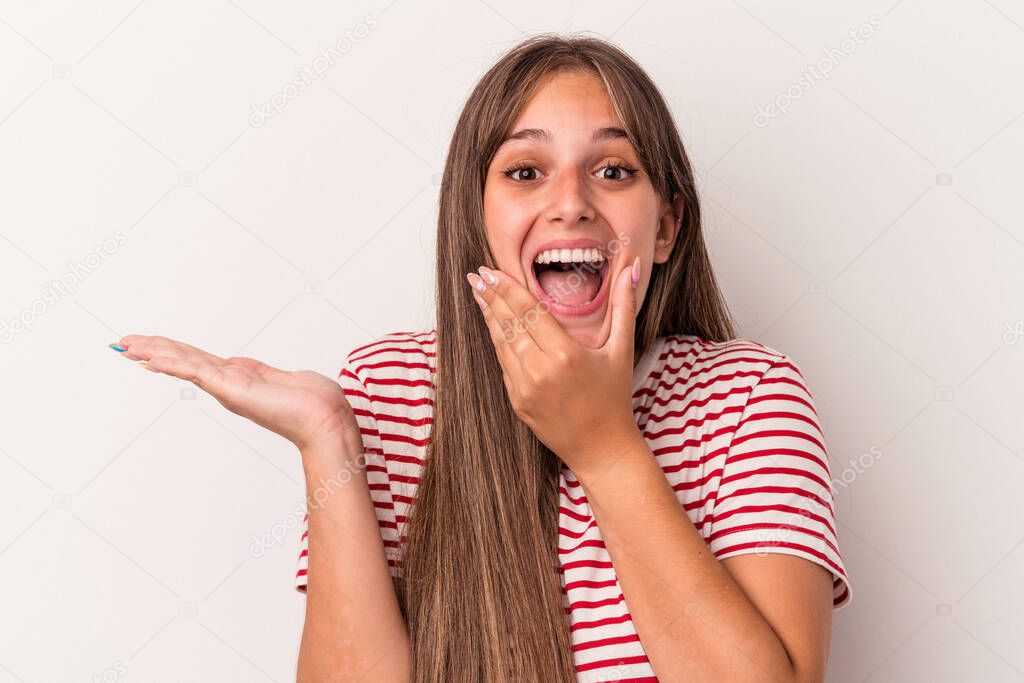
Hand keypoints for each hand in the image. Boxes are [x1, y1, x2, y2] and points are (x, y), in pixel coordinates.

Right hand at [112, 335, 359, 454]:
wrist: (325, 418)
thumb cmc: (313, 402)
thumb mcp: (281, 378)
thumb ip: (263, 374)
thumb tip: (250, 369)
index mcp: (237, 379)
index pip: (196, 360)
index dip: (171, 352)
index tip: (147, 348)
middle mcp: (227, 384)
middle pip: (183, 360)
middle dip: (152, 350)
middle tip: (122, 343)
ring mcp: (227, 387)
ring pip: (183, 363)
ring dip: (154, 353)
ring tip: (126, 346)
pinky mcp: (231, 388)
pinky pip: (196, 371)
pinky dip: (173, 363)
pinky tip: (151, 358)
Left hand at [465, 257, 642, 472]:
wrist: (601, 447)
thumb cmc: (614, 398)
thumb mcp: (622, 349)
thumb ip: (624, 306)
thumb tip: (632, 267)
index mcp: (565, 353)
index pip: (529, 310)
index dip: (507, 288)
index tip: (491, 270)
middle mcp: (541, 369)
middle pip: (509, 323)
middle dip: (491, 296)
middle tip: (476, 274)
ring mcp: (525, 387)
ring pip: (501, 343)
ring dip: (489, 316)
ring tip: (478, 293)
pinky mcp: (517, 401)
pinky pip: (503, 365)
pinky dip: (496, 342)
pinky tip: (492, 326)